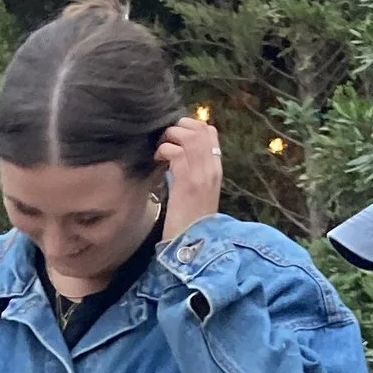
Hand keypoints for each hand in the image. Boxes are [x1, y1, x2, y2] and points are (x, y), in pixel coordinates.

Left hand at [155, 115, 224, 240]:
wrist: (195, 247)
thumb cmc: (190, 221)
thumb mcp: (195, 191)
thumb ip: (190, 171)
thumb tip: (175, 153)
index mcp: (216, 169)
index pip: (209, 131)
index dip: (190, 126)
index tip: (174, 135)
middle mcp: (212, 168)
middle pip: (200, 128)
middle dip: (178, 127)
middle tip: (164, 139)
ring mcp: (202, 175)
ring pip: (189, 137)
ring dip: (170, 137)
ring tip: (160, 150)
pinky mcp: (187, 183)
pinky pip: (177, 153)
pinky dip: (164, 151)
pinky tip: (157, 160)